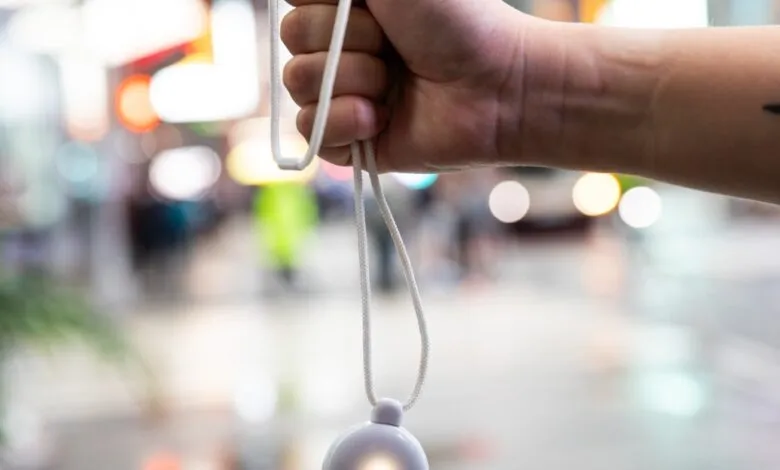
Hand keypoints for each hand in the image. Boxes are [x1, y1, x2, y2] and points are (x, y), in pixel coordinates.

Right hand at [281, 0, 530, 171]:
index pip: (294, 0)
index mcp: (349, 5)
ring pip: (297, 85)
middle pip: (291, 40)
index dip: (322, 4)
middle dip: (344, 41)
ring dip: (350, 81)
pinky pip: (310, 134)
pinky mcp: (351, 139)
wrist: (496, 88)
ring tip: (392, 86)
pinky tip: (381, 119)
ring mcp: (344, 93)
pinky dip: (344, 123)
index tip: (365, 2)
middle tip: (391, 47)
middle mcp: (341, 46)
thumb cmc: (457, 21)